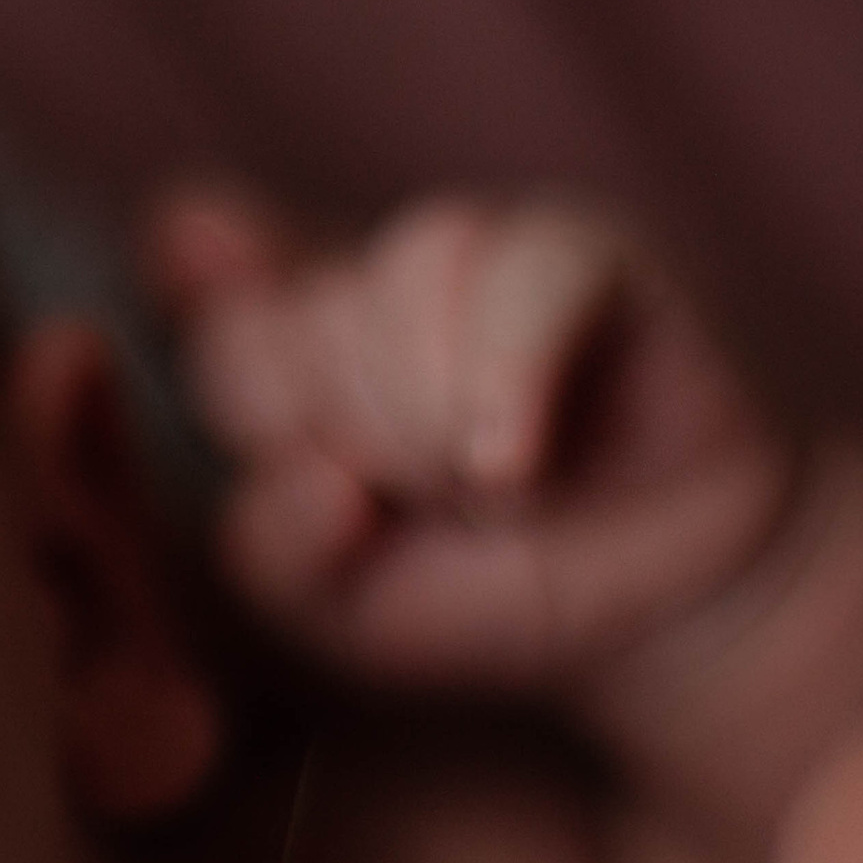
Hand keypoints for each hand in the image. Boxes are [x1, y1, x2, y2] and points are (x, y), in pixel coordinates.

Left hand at [149, 187, 793, 688]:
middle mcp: (364, 284)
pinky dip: (510, 381)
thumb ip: (270, 542)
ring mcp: (473, 254)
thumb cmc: (473, 596)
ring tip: (487, 494)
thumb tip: (309, 470)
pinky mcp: (587, 253)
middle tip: (429, 508)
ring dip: (435, 416)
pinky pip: (526, 275)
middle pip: (298, 314)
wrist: (646, 610)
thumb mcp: (337, 606)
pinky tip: (515, 467)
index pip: (216, 330)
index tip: (328, 481)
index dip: (259, 408)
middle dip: (356, 441)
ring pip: (405, 274)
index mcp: (282, 352)